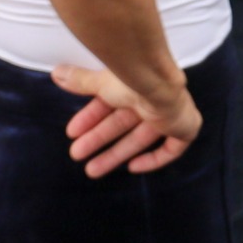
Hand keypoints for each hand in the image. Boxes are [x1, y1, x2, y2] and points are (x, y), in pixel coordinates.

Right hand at [55, 65, 200, 176]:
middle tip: (76, 153)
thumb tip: (57, 73)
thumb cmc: (131, 79)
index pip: (111, 103)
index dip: (91, 118)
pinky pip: (172, 149)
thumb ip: (81, 81)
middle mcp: (153, 97)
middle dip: (98, 139)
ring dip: (115, 154)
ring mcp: (170, 112)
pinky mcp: (185, 128)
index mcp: (135, 83)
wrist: (157, 85)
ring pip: (140, 139)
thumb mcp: (100, 82)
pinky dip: (154, 160)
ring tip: (91, 169)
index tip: (72, 131)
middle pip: (123, 124)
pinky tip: (133, 167)